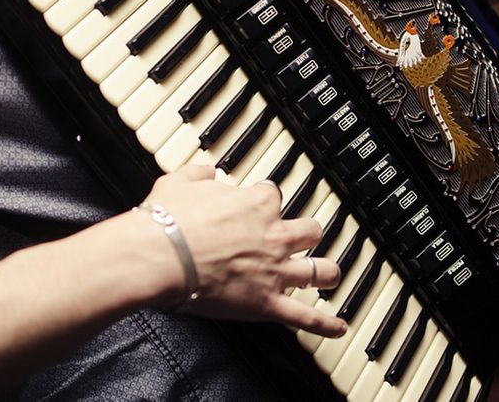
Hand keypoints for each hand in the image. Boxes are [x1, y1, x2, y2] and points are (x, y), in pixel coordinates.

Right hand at [142, 165, 346, 337]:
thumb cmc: (167, 222)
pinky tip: (339, 327)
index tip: (258, 205)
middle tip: (300, 237)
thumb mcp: (179, 181)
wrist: (160, 255)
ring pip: (319, 270)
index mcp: (257, 204)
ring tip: (327, 276)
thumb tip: (208, 172)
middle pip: (309, 230)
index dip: (266, 201)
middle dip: (306, 234)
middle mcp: (274, 236)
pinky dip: (326, 324)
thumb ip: (200, 174)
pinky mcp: (267, 304)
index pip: (273, 196)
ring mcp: (275, 271)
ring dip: (325, 272)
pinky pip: (306, 317)